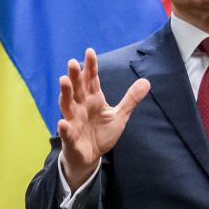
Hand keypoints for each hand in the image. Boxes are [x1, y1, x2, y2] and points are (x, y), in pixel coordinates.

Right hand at [56, 48, 151, 188]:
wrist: (90, 156)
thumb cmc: (102, 133)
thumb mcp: (119, 115)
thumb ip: (130, 99)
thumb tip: (146, 81)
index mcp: (93, 99)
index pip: (91, 80)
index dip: (90, 66)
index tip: (90, 51)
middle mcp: (80, 107)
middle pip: (76, 89)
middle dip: (74, 76)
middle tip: (72, 62)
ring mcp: (74, 121)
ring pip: (67, 105)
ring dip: (65, 93)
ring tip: (63, 81)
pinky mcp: (70, 138)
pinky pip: (66, 132)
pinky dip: (64, 128)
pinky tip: (62, 123)